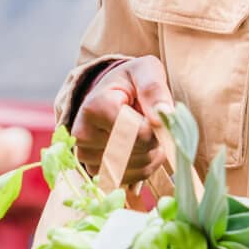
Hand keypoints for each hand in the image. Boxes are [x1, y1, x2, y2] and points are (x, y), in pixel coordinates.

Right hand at [73, 56, 173, 186]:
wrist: (111, 93)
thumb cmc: (130, 81)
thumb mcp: (145, 71)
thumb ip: (154, 88)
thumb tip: (164, 114)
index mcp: (95, 106)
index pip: (138, 133)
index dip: (155, 127)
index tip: (151, 111)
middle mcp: (83, 134)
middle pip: (138, 151)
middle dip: (155, 139)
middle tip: (149, 121)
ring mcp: (86, 156)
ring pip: (137, 167)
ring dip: (151, 153)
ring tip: (144, 132)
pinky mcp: (94, 172)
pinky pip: (131, 178)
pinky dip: (144, 166)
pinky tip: (139, 148)